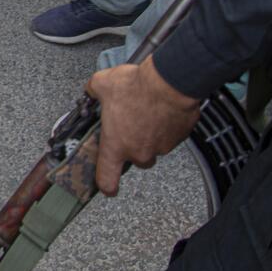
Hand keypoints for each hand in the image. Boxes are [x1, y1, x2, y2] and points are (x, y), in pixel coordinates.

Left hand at [86, 57, 200, 196]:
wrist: (169, 82)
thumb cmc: (136, 87)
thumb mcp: (102, 84)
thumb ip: (93, 92)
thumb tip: (92, 90)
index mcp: (115, 145)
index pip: (107, 178)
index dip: (107, 185)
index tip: (108, 188)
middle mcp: (139, 151)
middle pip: (135, 160)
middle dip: (133, 146)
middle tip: (130, 127)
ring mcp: (161, 147)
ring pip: (154, 147)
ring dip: (149, 135)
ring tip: (145, 113)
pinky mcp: (179, 138)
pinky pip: (170, 136)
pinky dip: (165, 126)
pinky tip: (160, 109)